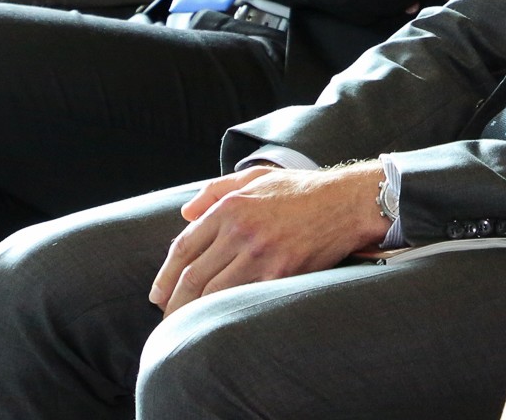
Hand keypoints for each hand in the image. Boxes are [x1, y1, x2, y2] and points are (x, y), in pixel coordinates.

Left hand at [149, 163, 388, 315]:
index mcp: (231, 207)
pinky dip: (226, 312)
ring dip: (194, 314)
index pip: (183, 247)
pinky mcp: (281, 272)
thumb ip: (216, 190)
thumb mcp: (256, 177)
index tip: (158, 294)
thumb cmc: (302, 190)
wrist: (347, 202)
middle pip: (193, 276)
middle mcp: (240, 230)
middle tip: (167, 318)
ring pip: (213, 293)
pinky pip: (244, 298)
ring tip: (187, 326)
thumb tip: (185, 212)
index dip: (165, 276)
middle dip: (173, 303)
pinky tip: (219, 322)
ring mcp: (260, 253)